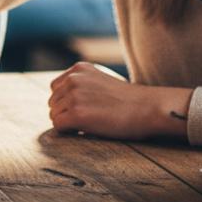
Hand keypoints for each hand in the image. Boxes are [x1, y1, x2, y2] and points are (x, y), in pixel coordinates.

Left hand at [48, 62, 191, 139]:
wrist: (148, 108)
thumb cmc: (129, 101)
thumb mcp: (101, 82)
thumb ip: (83, 85)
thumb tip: (63, 103)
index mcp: (79, 69)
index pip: (56, 87)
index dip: (65, 102)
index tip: (80, 111)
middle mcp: (73, 78)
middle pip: (53, 101)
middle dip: (64, 113)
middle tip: (85, 122)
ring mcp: (74, 95)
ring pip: (54, 114)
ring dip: (66, 122)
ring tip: (87, 127)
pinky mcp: (77, 114)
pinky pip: (58, 125)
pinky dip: (67, 131)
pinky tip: (83, 132)